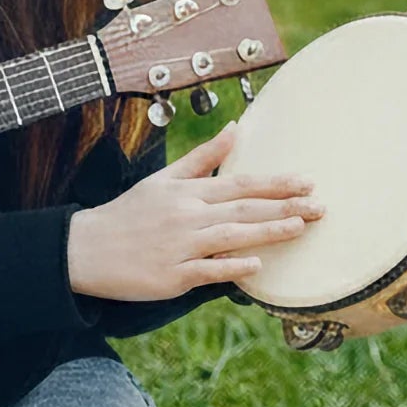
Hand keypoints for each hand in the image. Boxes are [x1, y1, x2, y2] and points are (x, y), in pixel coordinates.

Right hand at [64, 123, 319, 302]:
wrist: (86, 248)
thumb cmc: (128, 214)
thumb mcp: (163, 180)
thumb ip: (202, 158)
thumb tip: (235, 130)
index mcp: (186, 193)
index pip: (239, 184)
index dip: (275, 184)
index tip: (307, 182)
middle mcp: (186, 216)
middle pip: (243, 209)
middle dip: (285, 207)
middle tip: (320, 207)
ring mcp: (179, 247)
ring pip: (231, 237)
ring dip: (267, 232)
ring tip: (300, 228)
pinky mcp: (171, 276)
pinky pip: (207, 271)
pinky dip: (232, 267)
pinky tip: (257, 265)